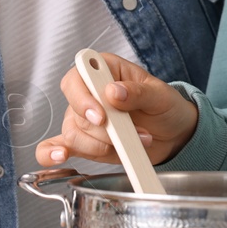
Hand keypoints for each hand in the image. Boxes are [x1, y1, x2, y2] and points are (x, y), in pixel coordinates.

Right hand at [35, 53, 198, 167]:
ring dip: (103, 146)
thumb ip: (138, 92)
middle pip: (76, 113)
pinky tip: (60, 157)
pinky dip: (53, 153)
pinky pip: (59, 147)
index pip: (76, 80)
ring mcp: (84, 120)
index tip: (102, 117)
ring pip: (73, 135)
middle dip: (105, 130)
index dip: (83, 99)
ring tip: (133, 143)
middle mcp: (88, 94)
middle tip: (133, 132)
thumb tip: (113, 92)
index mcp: (104, 71)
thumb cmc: (165, 106)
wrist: (173, 133)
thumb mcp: (160, 95)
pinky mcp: (86, 143)